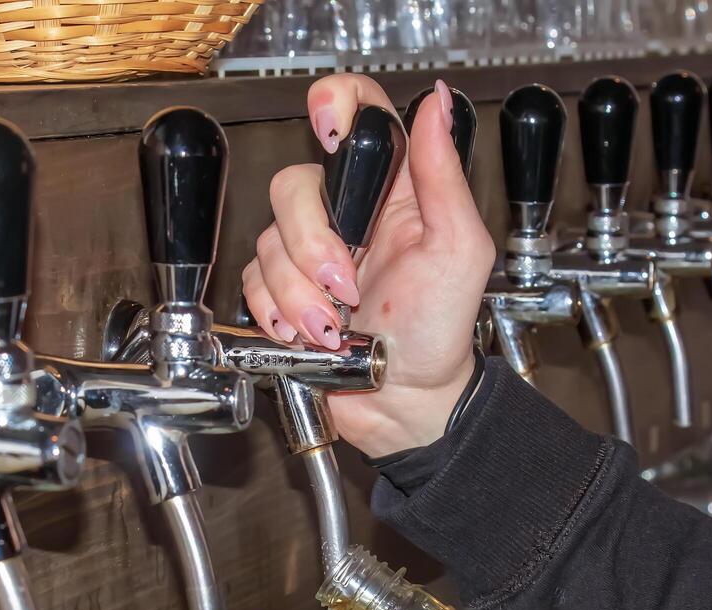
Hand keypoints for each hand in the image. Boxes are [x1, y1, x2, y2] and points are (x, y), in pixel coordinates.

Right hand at [241, 76, 495, 457]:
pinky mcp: (282, 291)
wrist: (407, 403)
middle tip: (347, 288)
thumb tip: (436, 104)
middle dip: (312, 247)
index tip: (329, 130)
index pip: (358, 115)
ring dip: (299, 295)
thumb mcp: (460, 250)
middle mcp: (346, 214)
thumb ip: (443, 176)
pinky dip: (275, 313)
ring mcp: (310, 253)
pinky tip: (308, 335)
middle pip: (293, 187)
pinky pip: (251, 282)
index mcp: (392, 190)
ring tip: (334, 328)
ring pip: (268, 242)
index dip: (336, 105)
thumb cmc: (440, 332)